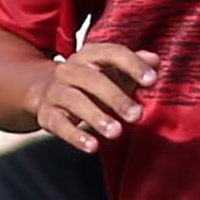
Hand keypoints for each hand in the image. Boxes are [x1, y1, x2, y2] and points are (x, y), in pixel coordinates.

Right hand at [31, 40, 158, 152]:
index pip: (112, 53)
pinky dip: (75, 136)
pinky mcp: (46, 114)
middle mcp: (70, 69)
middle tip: (137, 115)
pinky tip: (93, 146)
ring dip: (96, 117)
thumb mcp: (113, 71)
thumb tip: (156, 60)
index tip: (152, 81)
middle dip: (116, 97)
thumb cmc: (91, 82)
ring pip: (74, 101)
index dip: (133, 65)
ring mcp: (56, 91)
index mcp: (90, 55)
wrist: (43, 89)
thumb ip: (135, 65)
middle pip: (92, 79)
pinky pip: (59, 124)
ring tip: (116, 132)